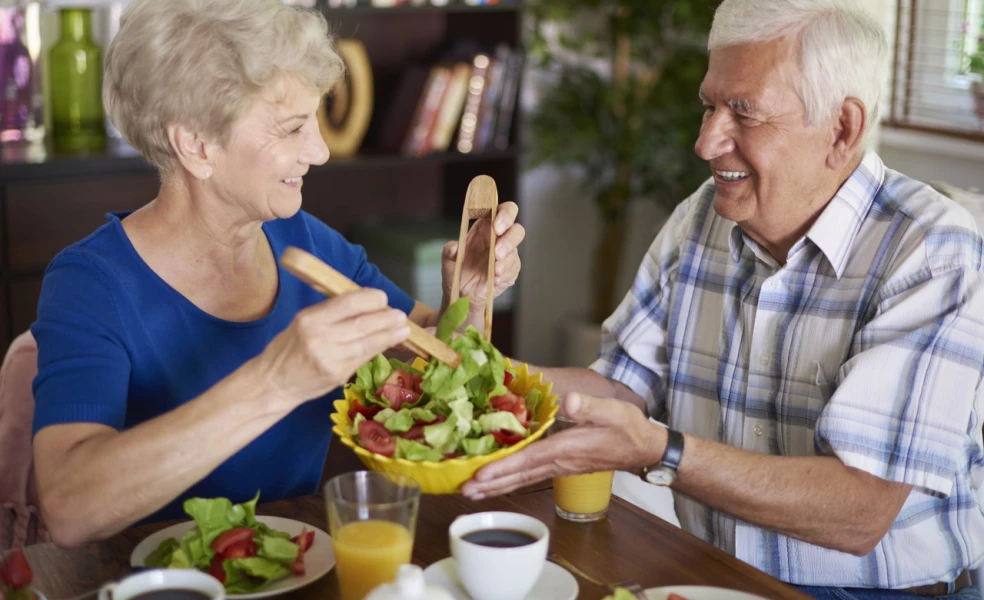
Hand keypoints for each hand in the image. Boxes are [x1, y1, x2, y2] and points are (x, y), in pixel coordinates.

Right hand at [257, 289, 409, 405]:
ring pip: (368, 343)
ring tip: (404, 329)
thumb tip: (365, 302)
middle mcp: (321, 337)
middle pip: (363, 324)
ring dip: (390, 335)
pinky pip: (364, 358)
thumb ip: (331, 312)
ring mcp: (331, 359)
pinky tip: (390, 343)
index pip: (349, 303)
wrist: (273, 383)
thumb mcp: (303, 321)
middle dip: (386, 318)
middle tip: (401, 315)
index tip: (383, 298)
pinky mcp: (338, 375)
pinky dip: (379, 349)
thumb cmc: (288, 348)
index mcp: (310, 319)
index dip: (371, 299)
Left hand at [442, 201, 523, 309]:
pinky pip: (513, 269)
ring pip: (515, 251)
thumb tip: (454, 248)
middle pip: (517, 229)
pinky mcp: (510, 270)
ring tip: (494, 270)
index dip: (504, 215)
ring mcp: (507, 255)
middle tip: (496, 252)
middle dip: (509, 240)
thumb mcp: (448, 260)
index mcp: (485, 226)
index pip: (502, 211)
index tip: (497, 227)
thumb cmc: (456, 270)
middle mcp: (499, 238)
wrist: (461, 294)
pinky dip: (505, 274)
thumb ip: (449, 251)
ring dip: (506, 260)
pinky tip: (495, 279)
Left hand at [461, 393, 664, 498]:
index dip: (504, 467)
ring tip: (470, 493)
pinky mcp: (560, 466)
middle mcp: (558, 462)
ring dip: (496, 487)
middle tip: (463, 490)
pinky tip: (496, 484)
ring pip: (522, 479)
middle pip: (519, 475)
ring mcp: (558, 467)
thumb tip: (570, 401)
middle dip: (491, 484)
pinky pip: (529, 477)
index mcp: (566, 448)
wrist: (643, 449)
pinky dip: (510, 481)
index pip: (529, 459)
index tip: (480, 474)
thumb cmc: (628, 428)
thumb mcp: (613, 410)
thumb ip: (590, 406)